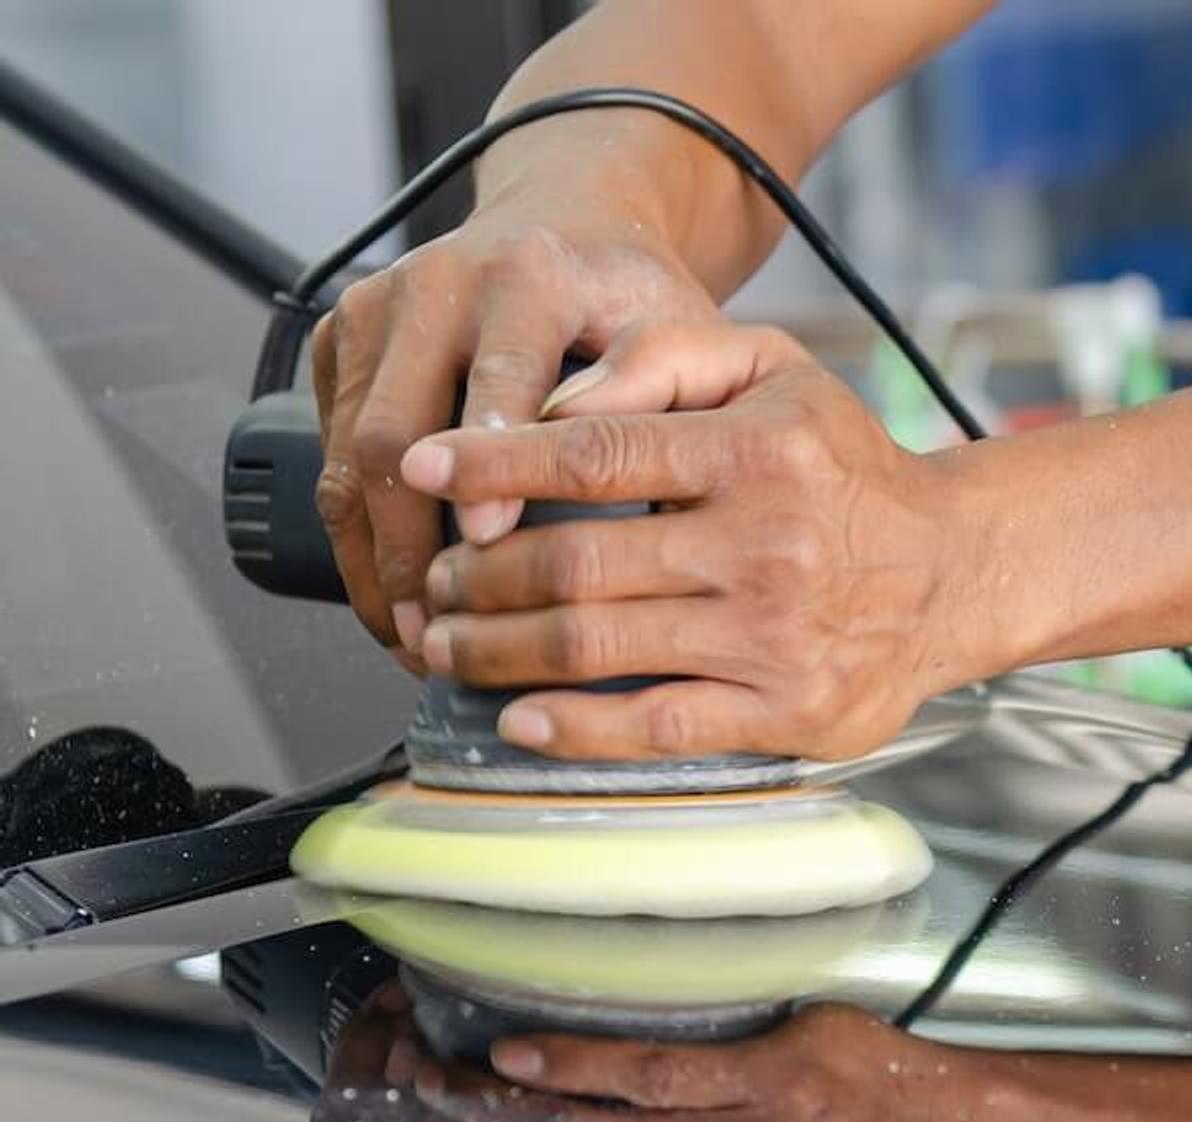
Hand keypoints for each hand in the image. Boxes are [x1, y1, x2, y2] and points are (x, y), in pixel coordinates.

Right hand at [311, 194, 718, 661]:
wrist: (572, 227)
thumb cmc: (630, 299)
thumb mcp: (677, 332)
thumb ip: (659, 394)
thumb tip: (596, 477)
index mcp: (527, 275)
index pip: (495, 379)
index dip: (490, 469)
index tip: (491, 546)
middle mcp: (436, 284)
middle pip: (392, 433)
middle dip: (410, 546)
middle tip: (443, 631)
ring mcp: (375, 309)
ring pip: (344, 456)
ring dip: (374, 561)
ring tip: (415, 638)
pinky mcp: (339, 340)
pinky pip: (327, 454)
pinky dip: (356, 537)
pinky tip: (393, 599)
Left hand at [398, 322, 994, 763]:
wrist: (955, 569)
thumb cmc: (848, 469)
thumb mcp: (776, 370)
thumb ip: (664, 355)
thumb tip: (556, 402)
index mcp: (758, 452)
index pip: (595, 454)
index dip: (491, 462)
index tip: (422, 467)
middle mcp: (767, 545)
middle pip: (576, 565)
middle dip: (478, 576)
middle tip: (433, 580)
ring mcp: (775, 637)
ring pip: (597, 649)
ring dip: (498, 651)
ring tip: (450, 642)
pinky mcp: (788, 712)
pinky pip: (657, 727)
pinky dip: (575, 729)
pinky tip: (520, 718)